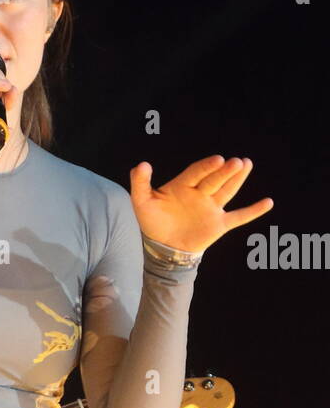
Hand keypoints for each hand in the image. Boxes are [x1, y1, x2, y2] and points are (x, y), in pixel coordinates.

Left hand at [129, 155, 272, 256]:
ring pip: (227, 191)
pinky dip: (253, 211)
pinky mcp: (219, 224)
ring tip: (247, 164)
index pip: (197, 173)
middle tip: (237, 162)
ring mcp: (211, 208)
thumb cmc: (153, 222)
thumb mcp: (141, 202)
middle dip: (225, 172)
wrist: (163, 247)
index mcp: (183, 185)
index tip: (217, 160)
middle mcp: (200, 193)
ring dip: (237, 180)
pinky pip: (239, 217)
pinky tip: (268, 202)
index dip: (207, 167)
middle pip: (215, 180)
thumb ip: (140, 183)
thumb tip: (141, 164)